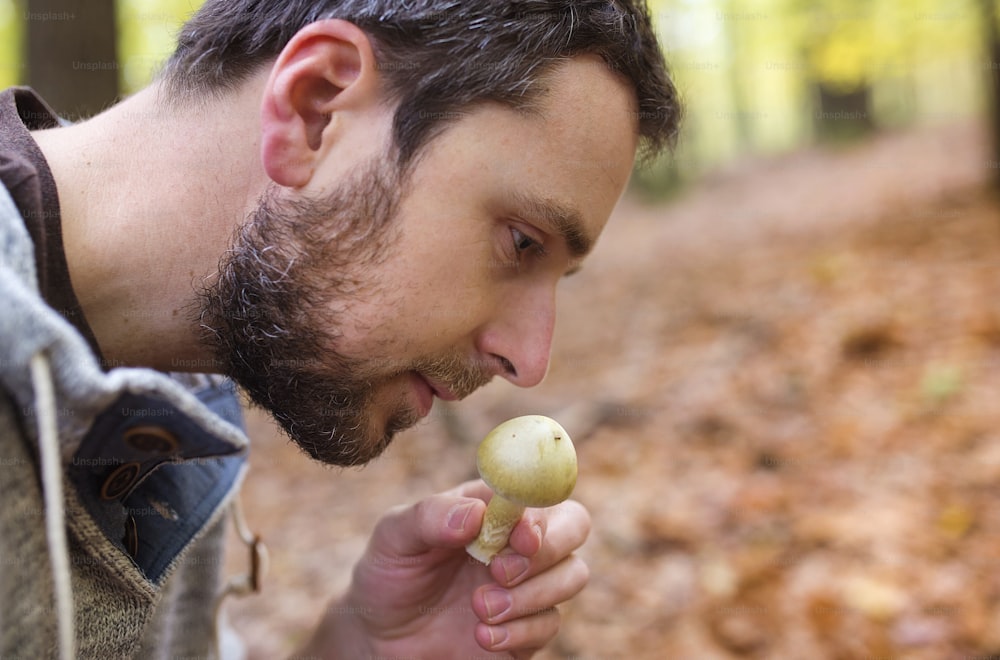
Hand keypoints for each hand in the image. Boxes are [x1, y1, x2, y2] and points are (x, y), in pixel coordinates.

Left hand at [298, 479, 590, 657]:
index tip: (520, 537)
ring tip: (479, 609)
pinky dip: (520, 632)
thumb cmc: (390, 574)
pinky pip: (551, 624)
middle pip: (575, 524)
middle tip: (502, 572)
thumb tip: (473, 515)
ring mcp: (529, 582)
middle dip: (549, 549)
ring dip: (532, 595)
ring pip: (572, 575)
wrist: (381, 636)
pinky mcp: (529, 626)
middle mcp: (518, 539)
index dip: (538, 510)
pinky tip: (481, 637)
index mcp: (492, 506)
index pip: (537, 490)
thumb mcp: (393, 538)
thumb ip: (428, 517)